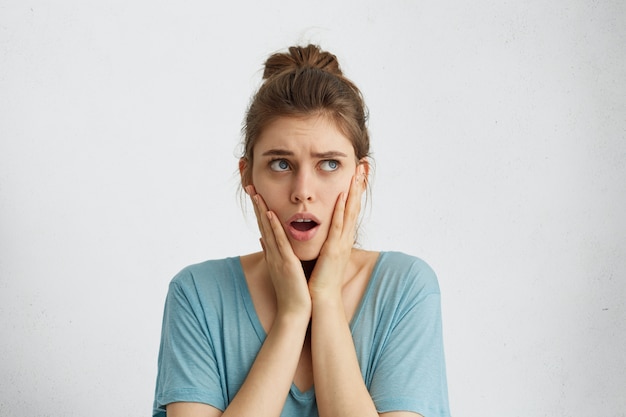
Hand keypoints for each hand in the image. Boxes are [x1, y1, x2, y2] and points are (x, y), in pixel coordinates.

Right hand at [246, 185, 311, 319]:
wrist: (295, 311)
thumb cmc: (291, 291)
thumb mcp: (280, 268)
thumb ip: (271, 252)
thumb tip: (262, 239)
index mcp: (272, 253)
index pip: (264, 227)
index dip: (258, 209)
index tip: (254, 194)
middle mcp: (272, 252)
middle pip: (261, 224)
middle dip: (256, 205)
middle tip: (249, 186)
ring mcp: (277, 257)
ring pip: (267, 229)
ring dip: (261, 210)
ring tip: (255, 193)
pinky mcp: (285, 262)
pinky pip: (278, 241)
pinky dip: (273, 227)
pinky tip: (269, 213)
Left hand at [308, 170, 365, 299]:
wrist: (322, 300)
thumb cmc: (320, 279)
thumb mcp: (324, 255)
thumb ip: (323, 241)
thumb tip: (316, 230)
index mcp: (341, 239)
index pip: (349, 210)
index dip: (354, 191)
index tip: (356, 175)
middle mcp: (344, 239)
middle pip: (354, 207)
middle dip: (358, 186)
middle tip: (363, 166)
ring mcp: (341, 244)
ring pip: (348, 213)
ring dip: (352, 192)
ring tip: (356, 174)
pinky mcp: (333, 251)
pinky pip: (337, 227)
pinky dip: (340, 211)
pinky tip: (341, 196)